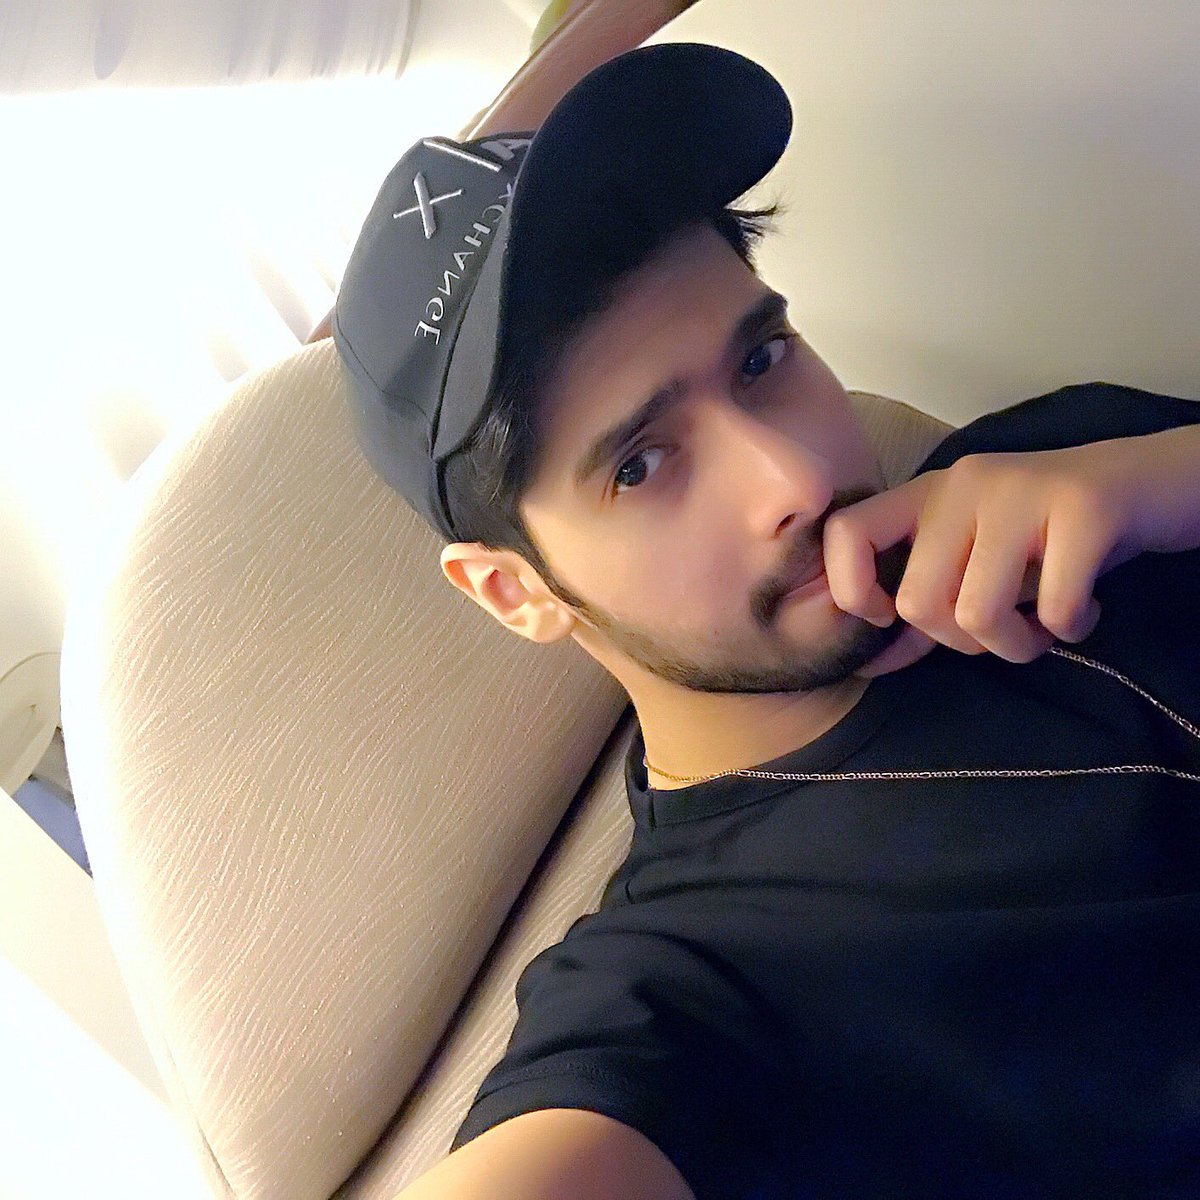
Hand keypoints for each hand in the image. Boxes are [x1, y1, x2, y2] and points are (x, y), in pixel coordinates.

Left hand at [822, 443, 1144, 676]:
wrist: (1152, 484)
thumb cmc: (1053, 535)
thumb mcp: (979, 559)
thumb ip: (927, 601)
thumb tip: (868, 662)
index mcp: (928, 494)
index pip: (846, 533)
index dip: (853, 590)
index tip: (890, 617)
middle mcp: (964, 483)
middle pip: (917, 601)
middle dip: (961, 642)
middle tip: (1002, 631)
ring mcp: (1021, 490)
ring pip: (978, 613)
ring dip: (1016, 646)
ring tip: (1044, 627)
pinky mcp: (1083, 508)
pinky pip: (1053, 609)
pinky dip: (1071, 630)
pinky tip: (1086, 610)